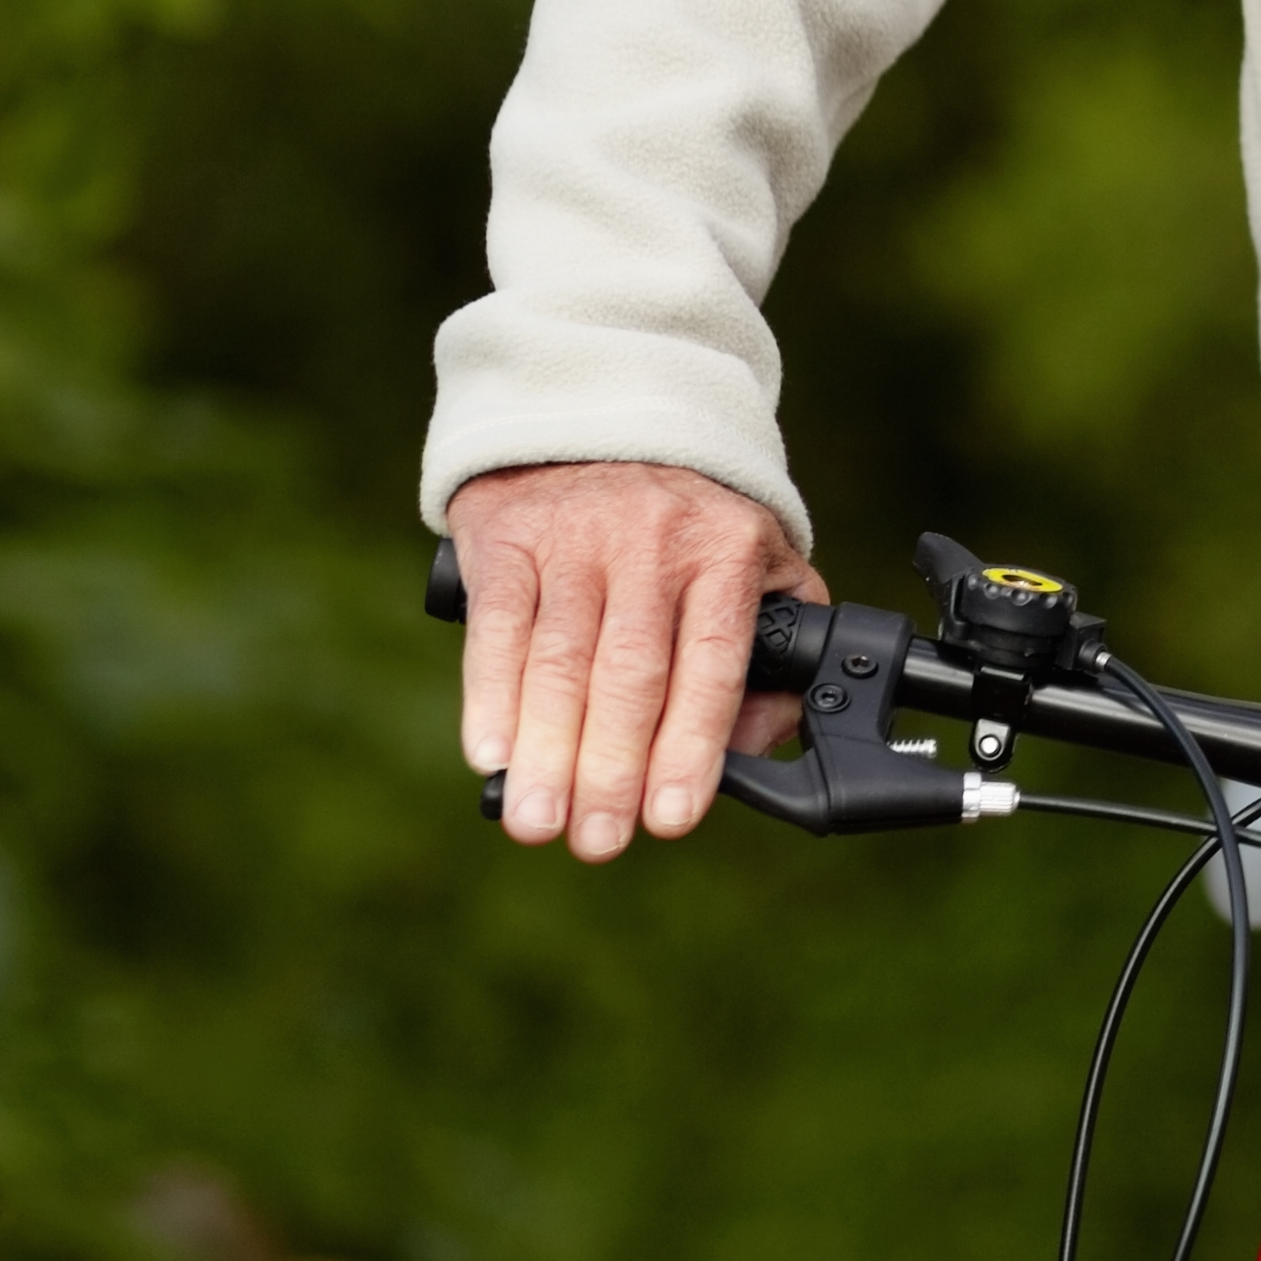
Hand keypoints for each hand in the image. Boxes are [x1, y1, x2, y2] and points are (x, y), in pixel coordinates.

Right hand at [448, 461, 821, 862]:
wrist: (600, 418)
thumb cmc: (686, 520)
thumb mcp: (759, 561)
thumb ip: (771, 653)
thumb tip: (751, 750)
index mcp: (726, 552)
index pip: (712, 663)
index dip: (691, 746)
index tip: (673, 817)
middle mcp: (654, 543)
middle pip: (631, 671)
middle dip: (613, 767)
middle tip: (598, 841)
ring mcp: (578, 537)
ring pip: (561, 660)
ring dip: (548, 752)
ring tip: (538, 824)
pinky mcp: (509, 538)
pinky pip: (499, 628)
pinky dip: (490, 698)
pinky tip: (490, 757)